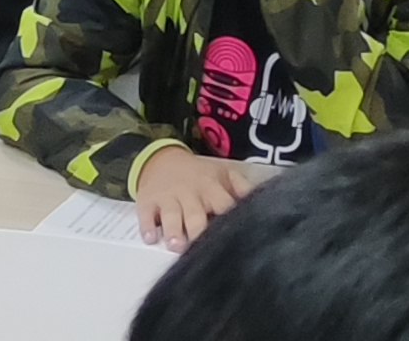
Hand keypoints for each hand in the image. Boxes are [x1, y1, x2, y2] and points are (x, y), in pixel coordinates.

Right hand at [128, 149, 249, 249]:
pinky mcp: (147, 202)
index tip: (236, 240)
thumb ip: (242, 188)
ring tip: (176, 245)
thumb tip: (262, 201)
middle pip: (195, 215)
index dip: (230, 222)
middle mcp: (190, 194)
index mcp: (211, 189)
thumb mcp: (222, 174)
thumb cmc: (199, 176)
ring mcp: (167, 198)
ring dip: (173, 231)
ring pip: (170, 216)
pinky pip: (146, 214)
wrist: (161, 159)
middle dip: (197, 231)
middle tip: (199, 248)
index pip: (223, 206)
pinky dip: (147, 226)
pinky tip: (150, 237)